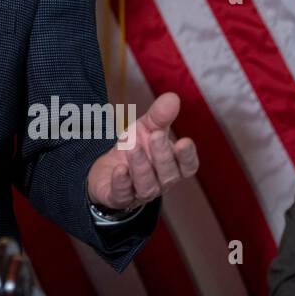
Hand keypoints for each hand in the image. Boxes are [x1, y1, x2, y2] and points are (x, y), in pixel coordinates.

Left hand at [86, 92, 198, 210]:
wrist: (107, 170)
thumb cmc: (135, 149)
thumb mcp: (146, 129)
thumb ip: (159, 116)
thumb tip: (173, 97)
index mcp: (172, 167)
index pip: (187, 167)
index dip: (187, 156)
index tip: (184, 141)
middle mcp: (160, 183)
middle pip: (168, 175)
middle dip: (162, 155)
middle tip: (155, 135)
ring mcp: (140, 193)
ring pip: (146, 185)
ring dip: (140, 165)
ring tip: (132, 146)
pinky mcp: (119, 198)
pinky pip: (123, 194)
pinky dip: (122, 182)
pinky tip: (120, 169)